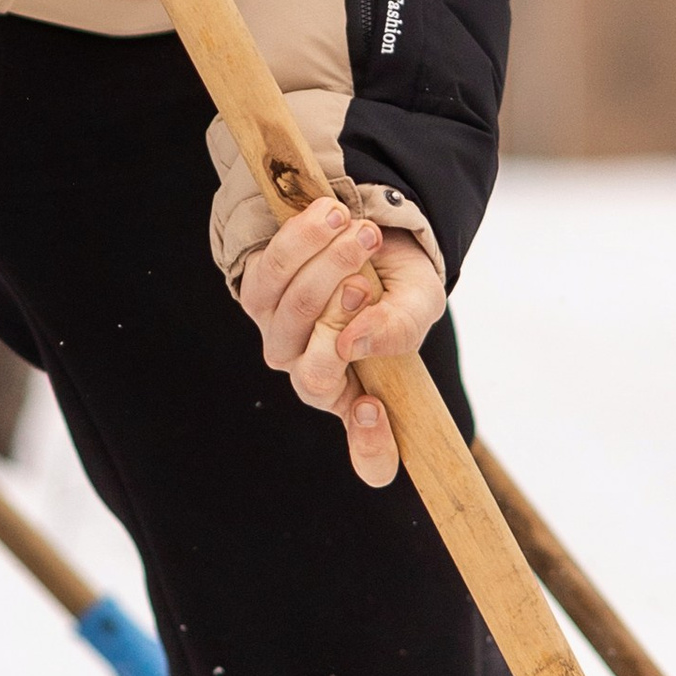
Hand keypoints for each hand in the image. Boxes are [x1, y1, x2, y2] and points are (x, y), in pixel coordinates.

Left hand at [238, 193, 447, 487]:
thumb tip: (355, 340)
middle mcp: (317, 378)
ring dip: (329, 265)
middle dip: (342, 317)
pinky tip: (330, 215)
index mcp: (365, 400)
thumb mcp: (419, 301)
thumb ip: (401, 326)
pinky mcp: (257, 297)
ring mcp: (281, 340)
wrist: (364, 229)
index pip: (373, 459)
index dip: (371, 449)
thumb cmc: (397, 283)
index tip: (375, 408)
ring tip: (362, 232)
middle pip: (317, 372)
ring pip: (293, 312)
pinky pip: (271, 271)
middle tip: (364, 281)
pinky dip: (303, 238)